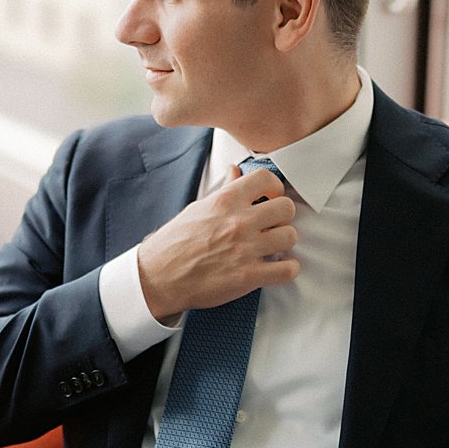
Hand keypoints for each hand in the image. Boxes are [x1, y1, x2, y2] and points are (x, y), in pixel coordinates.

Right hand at [135, 167, 298, 321]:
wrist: (158, 277)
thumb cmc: (174, 243)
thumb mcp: (198, 208)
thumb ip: (223, 190)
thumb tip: (235, 170)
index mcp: (225, 201)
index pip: (266, 178)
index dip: (275, 188)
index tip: (272, 198)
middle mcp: (238, 221)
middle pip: (287, 208)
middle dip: (283, 217)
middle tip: (273, 226)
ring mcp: (246, 249)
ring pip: (290, 236)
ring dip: (284, 243)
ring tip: (272, 247)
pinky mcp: (249, 276)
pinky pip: (287, 269)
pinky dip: (287, 269)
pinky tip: (276, 268)